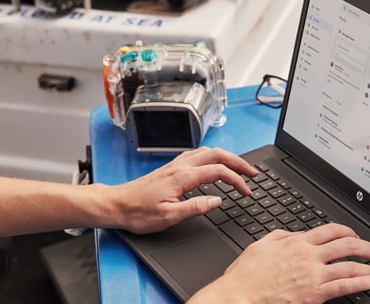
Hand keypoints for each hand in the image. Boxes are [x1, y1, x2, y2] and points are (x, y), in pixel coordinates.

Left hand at [108, 147, 257, 233]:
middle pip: (216, 155)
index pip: (218, 172)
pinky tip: (213, 163)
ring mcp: (174, 165)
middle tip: (253, 173)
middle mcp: (180, 166)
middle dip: (238, 162)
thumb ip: (196, 207)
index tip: (246, 191)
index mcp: (182, 177)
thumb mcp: (169, 216)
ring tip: (238, 167)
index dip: (237, 180)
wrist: (116, 205)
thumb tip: (218, 201)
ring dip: (226, 157)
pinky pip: (196, 155)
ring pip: (207, 152)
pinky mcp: (170, 168)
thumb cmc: (138, 212)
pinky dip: (212, 157)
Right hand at [189, 224, 369, 303]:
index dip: (347, 231)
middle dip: (365, 246)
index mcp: (296, 242)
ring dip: (369, 265)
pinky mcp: (315, 294)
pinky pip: (346, 285)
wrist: (239, 297)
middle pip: (346, 245)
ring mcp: (313, 275)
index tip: (353, 235)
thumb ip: (281, 236)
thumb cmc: (246, 276)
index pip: (330, 231)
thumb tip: (294, 234)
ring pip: (350, 265)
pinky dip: (363, 281)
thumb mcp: (261, 245)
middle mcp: (308, 256)